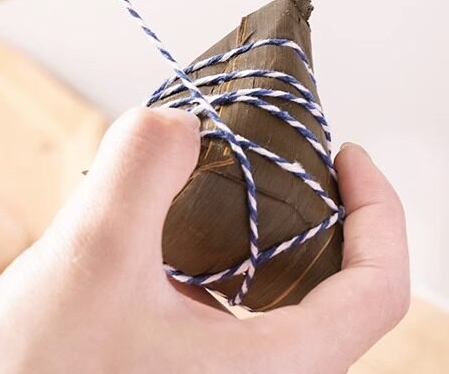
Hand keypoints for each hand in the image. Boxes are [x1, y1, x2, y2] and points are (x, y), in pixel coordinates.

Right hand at [0, 108, 408, 373]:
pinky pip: (215, 297)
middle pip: (323, 282)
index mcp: (272, 372)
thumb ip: (143, 168)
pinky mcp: (173, 365)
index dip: (378, 210)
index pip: (376, 291)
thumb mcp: (93, 254)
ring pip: (263, 286)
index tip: (347, 152)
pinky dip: (203, 244)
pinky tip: (155, 217)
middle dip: (304, 204)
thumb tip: (180, 122)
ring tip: (203, 171)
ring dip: (246, 220)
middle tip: (267, 146)